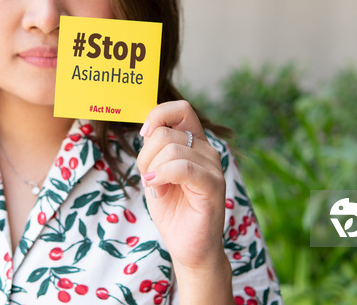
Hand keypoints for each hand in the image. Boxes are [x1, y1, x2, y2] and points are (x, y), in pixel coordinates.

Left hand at [136, 101, 227, 270]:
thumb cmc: (172, 209)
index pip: (180, 109)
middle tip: (149, 178)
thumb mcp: (156, 172)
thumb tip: (147, 127)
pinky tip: (157, 189)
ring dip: (152, 170)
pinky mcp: (213, 186)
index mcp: (195, 142)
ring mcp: (212, 167)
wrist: (188, 247)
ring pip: (170, 149)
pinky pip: (182, 168)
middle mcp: (207, 150)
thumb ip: (155, 149)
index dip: (157, 115)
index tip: (144, 135)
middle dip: (145, 155)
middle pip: (165, 132)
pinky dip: (162, 176)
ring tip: (156, 188)